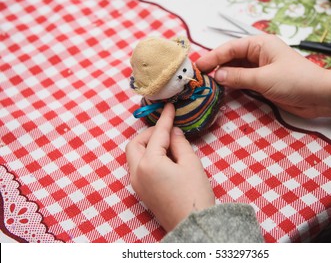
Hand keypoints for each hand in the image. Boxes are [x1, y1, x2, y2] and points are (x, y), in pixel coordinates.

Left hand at [126, 103, 214, 231]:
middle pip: (135, 144)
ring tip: (168, 145)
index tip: (169, 106)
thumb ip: (179, 143)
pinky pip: (138, 167)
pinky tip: (164, 159)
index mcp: (148, 163)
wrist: (192, 225)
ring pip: (134, 155)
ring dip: (147, 146)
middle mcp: (136, 173)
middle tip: (167, 131)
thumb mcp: (191, 163)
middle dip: (149, 134)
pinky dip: (147, 157)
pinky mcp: (141, 192)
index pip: (157, 134)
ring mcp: (136, 184)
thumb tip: (173, 132)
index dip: (165, 119)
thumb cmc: (194, 193)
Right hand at [196, 34, 330, 125]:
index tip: (198, 67)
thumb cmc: (295, 81)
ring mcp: (261, 69)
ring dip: (223, 76)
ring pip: (236, 70)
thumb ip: (238, 77)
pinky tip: (222, 90)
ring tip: (206, 84)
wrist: (319, 97)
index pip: (231, 48)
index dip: (213, 57)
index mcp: (260, 45)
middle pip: (231, 58)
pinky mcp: (263, 82)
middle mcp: (259, 54)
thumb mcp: (263, 78)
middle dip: (216, 66)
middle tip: (199, 77)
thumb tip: (216, 76)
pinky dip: (232, 85)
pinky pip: (243, 81)